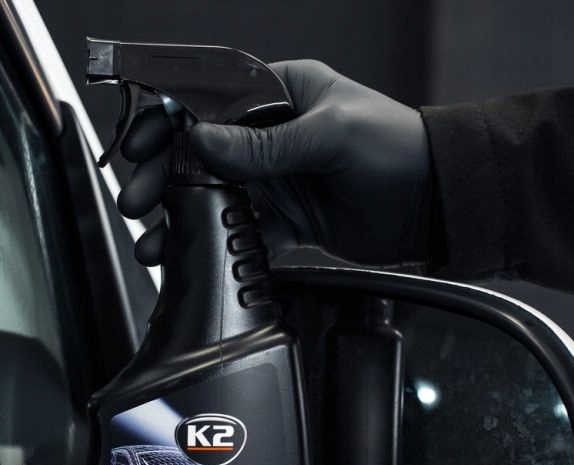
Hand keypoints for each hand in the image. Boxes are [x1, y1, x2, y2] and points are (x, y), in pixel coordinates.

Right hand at [117, 60, 435, 266]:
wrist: (437, 205)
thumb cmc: (398, 148)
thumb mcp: (331, 136)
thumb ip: (266, 145)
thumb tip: (203, 141)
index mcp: (282, 95)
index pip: (210, 102)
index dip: (168, 123)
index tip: (140, 146)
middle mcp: (273, 137)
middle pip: (202, 156)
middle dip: (165, 179)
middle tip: (137, 202)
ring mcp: (278, 181)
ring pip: (216, 199)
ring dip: (182, 221)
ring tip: (153, 244)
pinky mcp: (288, 221)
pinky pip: (243, 233)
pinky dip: (218, 248)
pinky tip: (193, 260)